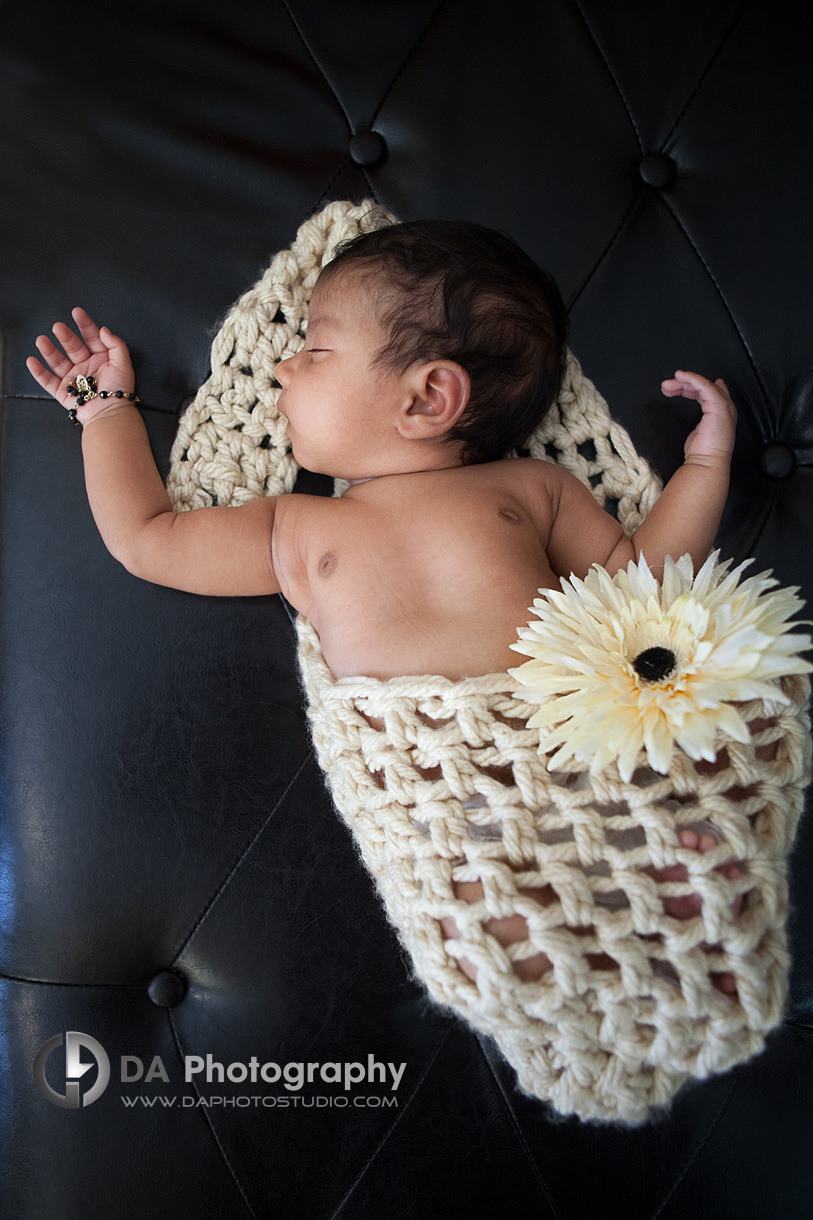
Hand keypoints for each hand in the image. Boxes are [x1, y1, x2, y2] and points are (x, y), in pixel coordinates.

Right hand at [26, 307, 134, 425]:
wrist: (111, 414)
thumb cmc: (120, 391)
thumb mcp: (124, 364)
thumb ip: (116, 344)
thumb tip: (103, 329)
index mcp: (101, 358)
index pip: (91, 337)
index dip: (85, 324)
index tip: (77, 312)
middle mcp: (86, 367)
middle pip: (72, 347)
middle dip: (65, 336)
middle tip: (58, 327)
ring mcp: (73, 379)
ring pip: (58, 361)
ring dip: (49, 350)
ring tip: (41, 340)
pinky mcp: (63, 392)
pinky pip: (48, 380)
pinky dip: (38, 371)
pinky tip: (32, 360)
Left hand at [661, 370, 736, 465]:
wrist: (707, 464)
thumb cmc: (702, 453)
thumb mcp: (697, 430)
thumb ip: (698, 417)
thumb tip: (698, 407)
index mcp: (719, 413)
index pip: (707, 392)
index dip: (691, 386)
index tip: (675, 385)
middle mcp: (724, 408)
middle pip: (704, 387)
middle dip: (683, 384)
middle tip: (666, 386)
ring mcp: (724, 406)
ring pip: (703, 384)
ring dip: (684, 381)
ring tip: (667, 384)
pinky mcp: (719, 406)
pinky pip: (705, 386)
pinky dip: (692, 379)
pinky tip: (680, 377)